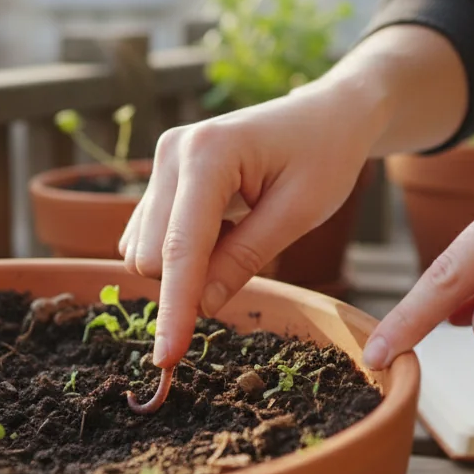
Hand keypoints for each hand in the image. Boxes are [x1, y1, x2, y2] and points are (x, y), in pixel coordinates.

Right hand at [119, 83, 376, 367]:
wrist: (328, 113)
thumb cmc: (325, 155)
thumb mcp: (299, 212)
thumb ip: (246, 258)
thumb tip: (201, 307)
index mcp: (208, 153)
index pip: (181, 249)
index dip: (174, 310)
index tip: (167, 360)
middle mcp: (172, 152)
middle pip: (153, 256)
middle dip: (189, 281)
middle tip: (251, 256)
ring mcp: (162, 161)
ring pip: (145, 250)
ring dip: (187, 266)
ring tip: (243, 232)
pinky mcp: (161, 175)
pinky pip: (150, 236)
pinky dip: (183, 252)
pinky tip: (224, 228)